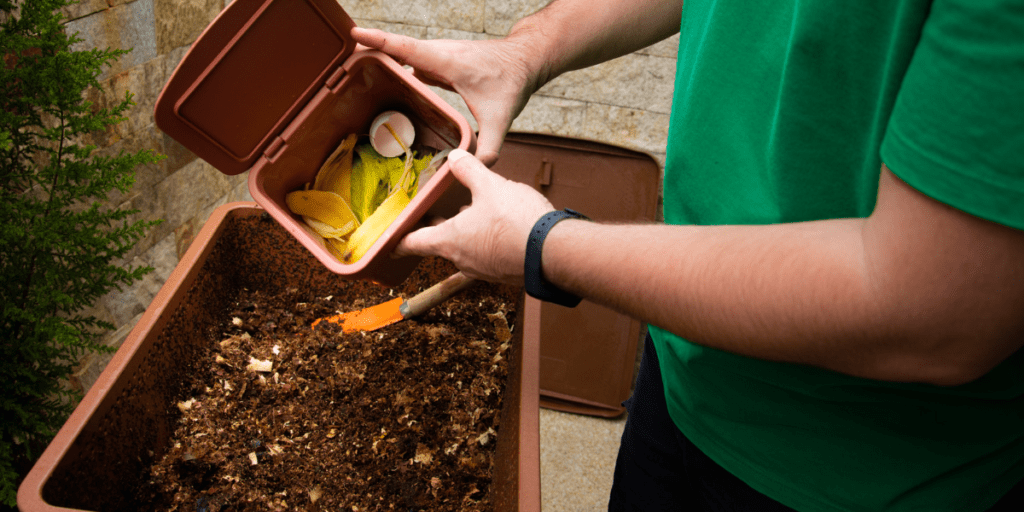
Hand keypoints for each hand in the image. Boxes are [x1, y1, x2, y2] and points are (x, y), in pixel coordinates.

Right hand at [351, 27, 542, 165]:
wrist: (524, 59)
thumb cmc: (512, 80)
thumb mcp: (501, 117)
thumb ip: (490, 145)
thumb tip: (477, 167)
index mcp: (446, 61)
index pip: (405, 47)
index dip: (379, 40)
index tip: (355, 34)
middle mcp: (438, 53)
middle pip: (396, 49)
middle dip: (370, 52)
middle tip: (344, 66)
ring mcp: (438, 55)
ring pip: (403, 54)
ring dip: (382, 60)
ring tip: (356, 74)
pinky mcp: (439, 61)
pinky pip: (411, 62)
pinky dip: (397, 68)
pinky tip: (387, 83)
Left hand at [395, 149, 553, 283]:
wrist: (554, 252)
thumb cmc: (517, 222)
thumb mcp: (490, 186)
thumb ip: (469, 170)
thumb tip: (456, 157)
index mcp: (450, 240)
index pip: (414, 243)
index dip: (399, 240)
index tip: (390, 242)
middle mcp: (463, 259)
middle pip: (442, 243)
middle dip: (440, 228)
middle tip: (438, 214)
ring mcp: (484, 269)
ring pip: (467, 248)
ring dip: (467, 232)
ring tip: (475, 211)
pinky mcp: (504, 272)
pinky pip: (488, 254)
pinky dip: (488, 240)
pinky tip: (502, 225)